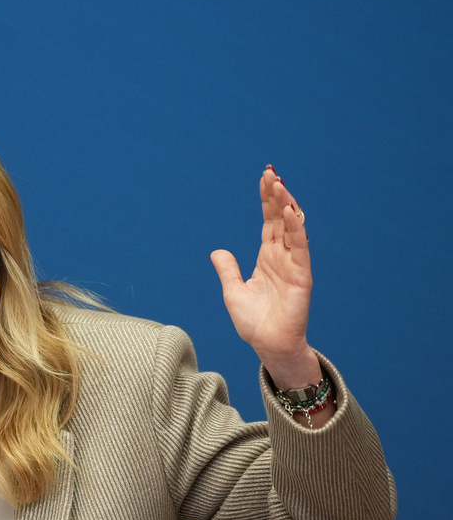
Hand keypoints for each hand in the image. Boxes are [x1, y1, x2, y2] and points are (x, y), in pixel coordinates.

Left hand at [210, 166, 319, 388]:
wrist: (268, 346)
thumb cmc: (254, 322)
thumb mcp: (233, 291)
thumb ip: (228, 269)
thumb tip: (217, 251)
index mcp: (267, 258)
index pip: (268, 221)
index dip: (266, 200)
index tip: (264, 178)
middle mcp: (282, 257)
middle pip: (280, 218)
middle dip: (276, 195)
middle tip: (271, 172)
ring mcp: (294, 264)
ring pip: (291, 228)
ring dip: (286, 205)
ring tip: (279, 184)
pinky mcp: (302, 276)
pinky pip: (300, 247)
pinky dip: (296, 229)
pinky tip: (289, 211)